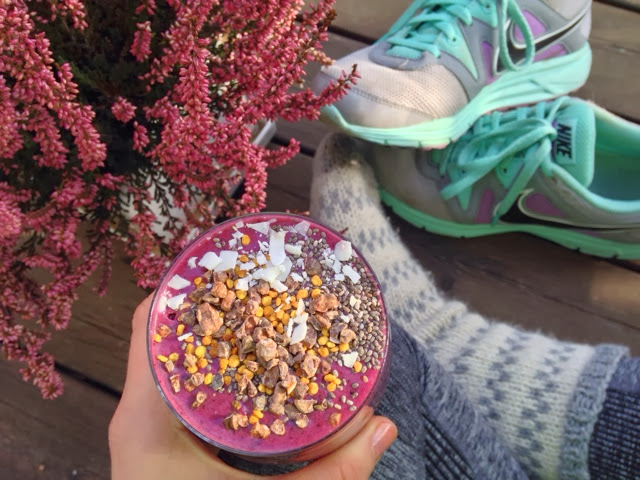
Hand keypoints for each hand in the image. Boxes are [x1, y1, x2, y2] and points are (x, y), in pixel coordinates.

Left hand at [109, 294, 396, 479]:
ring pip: (172, 358)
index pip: (149, 323)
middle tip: (258, 282)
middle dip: (209, 304)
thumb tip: (384, 426)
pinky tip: (250, 363)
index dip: (183, 285)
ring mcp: (146, 425)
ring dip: (211, 334)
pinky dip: (213, 367)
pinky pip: (181, 385)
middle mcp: (138, 411)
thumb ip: (331, 476)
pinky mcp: (161, 440)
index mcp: (146, 416)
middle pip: (163, 332)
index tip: (230, 263)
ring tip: (258, 311)